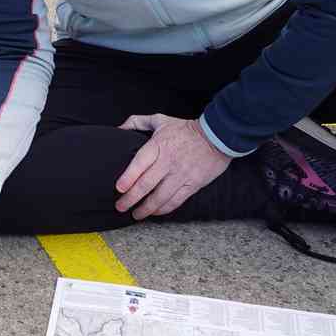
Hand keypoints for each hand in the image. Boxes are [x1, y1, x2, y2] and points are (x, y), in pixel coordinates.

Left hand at [114, 113, 230, 219]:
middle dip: (131, 199)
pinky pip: (176, 200)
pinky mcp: (192, 184)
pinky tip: (155, 212)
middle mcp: (168, 162)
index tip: (119, 188)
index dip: (128, 178)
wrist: (217, 136)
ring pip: (160, 196)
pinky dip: (164, 209)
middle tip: (120, 206)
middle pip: (146, 184)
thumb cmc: (186, 129)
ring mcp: (181, 175)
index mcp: (158, 146)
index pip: (139, 163)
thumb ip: (138, 122)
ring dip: (146, 208)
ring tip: (136, 215)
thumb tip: (120, 128)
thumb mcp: (160, 120)